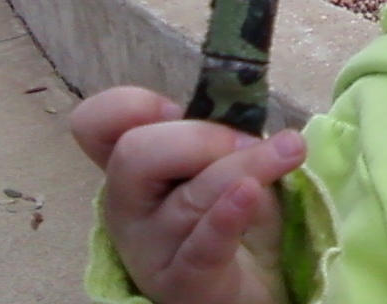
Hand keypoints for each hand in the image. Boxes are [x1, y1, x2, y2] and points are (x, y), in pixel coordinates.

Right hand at [71, 86, 306, 303]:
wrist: (252, 289)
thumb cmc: (234, 217)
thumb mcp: (224, 162)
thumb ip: (217, 134)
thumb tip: (238, 102)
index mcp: (133, 168)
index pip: (96, 125)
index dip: (128, 106)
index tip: (175, 107)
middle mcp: (127, 208)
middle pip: (135, 155)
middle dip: (201, 136)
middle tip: (250, 140)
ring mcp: (149, 250)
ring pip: (188, 198)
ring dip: (245, 166)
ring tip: (289, 151)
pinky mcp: (183, 284)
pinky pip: (201, 247)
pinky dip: (226, 217)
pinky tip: (249, 193)